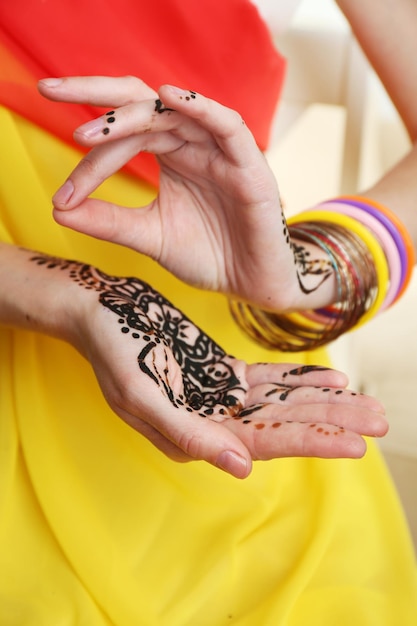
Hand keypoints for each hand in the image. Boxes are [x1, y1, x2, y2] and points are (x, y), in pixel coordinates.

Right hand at [30, 253, 386, 478]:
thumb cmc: (113, 350)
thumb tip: (244, 467)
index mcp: (192, 434)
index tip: (355, 445)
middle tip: (379, 422)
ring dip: (323, 403)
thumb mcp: (142, 395)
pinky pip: (267, 379)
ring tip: (366, 404)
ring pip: (281, 403)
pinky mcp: (220, 370)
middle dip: (331, 424)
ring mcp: (218, 394)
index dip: (310, 442)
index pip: (263, 443)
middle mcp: (211, 420)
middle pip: (281, 425)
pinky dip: (298, 379)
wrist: (99, 311)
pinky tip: (330, 379)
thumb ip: (188, 435)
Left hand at [38, 76, 302, 310]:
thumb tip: (57, 208)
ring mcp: (221, 152)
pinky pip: (227, 126)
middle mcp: (193, 145)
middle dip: (96, 95)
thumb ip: (109, 221)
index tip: (63, 195)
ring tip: (95, 129)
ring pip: (175, 113)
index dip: (90, 160)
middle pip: (143, 104)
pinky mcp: (249, 166)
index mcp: (171, 155)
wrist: (251, 284)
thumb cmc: (209, 256)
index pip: (124, 137)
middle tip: (50, 90)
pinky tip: (168, 97)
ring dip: (133, 115)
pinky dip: (201, 108)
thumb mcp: (148, 236)